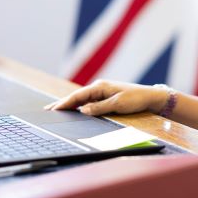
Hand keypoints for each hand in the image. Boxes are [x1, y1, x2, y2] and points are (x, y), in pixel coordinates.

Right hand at [44, 79, 167, 115]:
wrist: (150, 97)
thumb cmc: (136, 99)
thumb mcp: (118, 104)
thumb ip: (99, 108)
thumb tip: (83, 110)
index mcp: (100, 87)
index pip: (78, 96)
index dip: (65, 103)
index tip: (54, 109)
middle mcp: (99, 88)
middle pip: (77, 97)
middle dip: (62, 103)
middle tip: (47, 110)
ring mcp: (102, 92)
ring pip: (81, 99)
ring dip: (69, 105)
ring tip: (55, 110)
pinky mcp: (106, 97)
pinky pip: (88, 102)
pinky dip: (78, 106)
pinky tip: (73, 110)